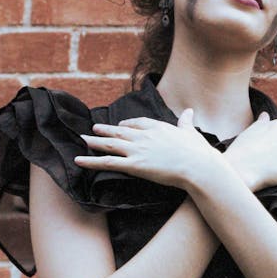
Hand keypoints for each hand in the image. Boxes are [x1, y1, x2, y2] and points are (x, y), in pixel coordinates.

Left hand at [74, 109, 219, 189]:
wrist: (197, 166)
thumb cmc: (197, 151)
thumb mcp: (191, 132)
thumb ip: (186, 121)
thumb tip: (190, 111)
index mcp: (158, 127)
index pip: (138, 122)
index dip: (127, 124)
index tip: (120, 126)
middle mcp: (144, 136)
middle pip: (120, 132)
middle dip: (105, 130)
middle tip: (93, 129)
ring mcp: (138, 150)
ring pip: (110, 144)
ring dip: (95, 142)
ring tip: (83, 139)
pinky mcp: (134, 165)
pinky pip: (107, 162)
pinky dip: (91, 161)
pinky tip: (79, 160)